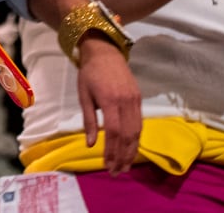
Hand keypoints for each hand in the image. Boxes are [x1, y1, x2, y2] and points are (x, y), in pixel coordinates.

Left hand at [74, 38, 140, 173]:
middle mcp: (125, 101)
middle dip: (123, 156)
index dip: (111, 151)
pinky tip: (131, 148)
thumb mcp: (83, 96)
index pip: (113, 132)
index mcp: (110, 100)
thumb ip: (88, 120)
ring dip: (132, 150)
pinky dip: (136, 138)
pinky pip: (139, 122)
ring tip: (126, 165)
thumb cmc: (89, 73)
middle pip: (127, 135)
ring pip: (137, 131)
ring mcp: (134, 100)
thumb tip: (90, 144)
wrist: (105, 51)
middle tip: (117, 172)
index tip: (107, 165)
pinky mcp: (139, 98)